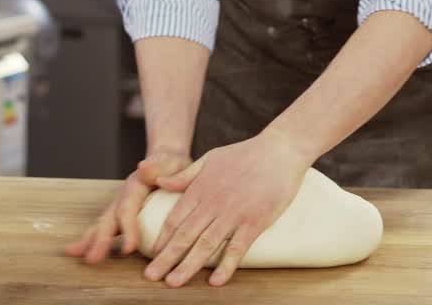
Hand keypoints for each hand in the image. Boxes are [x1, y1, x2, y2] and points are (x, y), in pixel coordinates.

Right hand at [65, 150, 191, 263]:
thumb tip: (143, 167)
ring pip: (102, 224)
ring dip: (90, 241)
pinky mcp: (121, 214)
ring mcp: (119, 205)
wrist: (166, 160)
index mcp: (135, 185)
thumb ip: (160, 165)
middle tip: (92, 259)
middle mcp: (123, 196)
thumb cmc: (172, 164)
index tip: (130, 249)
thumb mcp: (172, 161)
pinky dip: (93, 241)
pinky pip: (107, 229)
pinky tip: (85, 253)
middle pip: (109, 218)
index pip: (128, 209)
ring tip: (77, 255)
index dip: (128, 229)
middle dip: (100, 240)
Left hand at [143, 130, 309, 287]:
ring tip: (173, 282)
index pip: (174, 219)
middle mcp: (213, 202)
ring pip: (206, 244)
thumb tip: (160, 183)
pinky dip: (226, 265)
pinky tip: (216, 282)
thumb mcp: (210, 158)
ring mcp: (234, 213)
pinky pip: (237, 247)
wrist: (280, 150)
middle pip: (185, 235)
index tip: (152, 256)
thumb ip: (185, 175)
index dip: (162, 239)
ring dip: (188, 265)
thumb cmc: (245, 154)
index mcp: (201, 188)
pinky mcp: (255, 221)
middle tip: (151, 276)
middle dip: (166, 258)